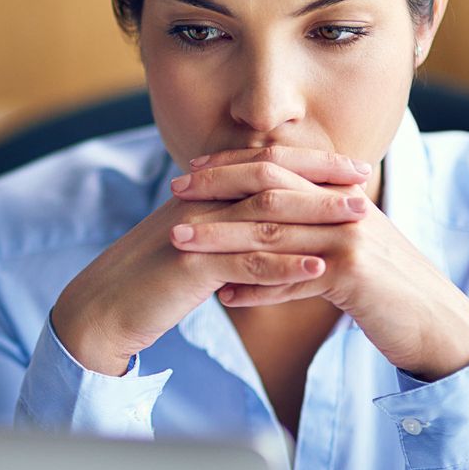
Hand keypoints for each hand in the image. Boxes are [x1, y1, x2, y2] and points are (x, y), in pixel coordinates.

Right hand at [50, 148, 371, 375]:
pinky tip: (319, 270)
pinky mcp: (190, 266)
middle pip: (269, 180)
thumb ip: (223, 226)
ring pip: (264, 216)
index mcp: (201, 193)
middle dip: (321, 179)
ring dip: (316, 216)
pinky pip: (245, 263)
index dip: (308, 162)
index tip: (351, 166)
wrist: (102, 307)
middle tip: (366, 181)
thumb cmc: (148, 280)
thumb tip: (264, 220)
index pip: (262, 164)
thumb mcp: (190, 243)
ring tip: (360, 220)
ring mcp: (195, 232)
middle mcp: (199, 203)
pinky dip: (285, 266)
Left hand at [172, 147, 468, 381]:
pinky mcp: (354, 274)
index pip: (279, 166)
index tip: (191, 171)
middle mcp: (345, 207)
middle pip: (270, 188)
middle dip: (217, 188)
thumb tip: (253, 238)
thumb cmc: (384, 289)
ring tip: (180, 242)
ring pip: (273, 232)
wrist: (437, 324)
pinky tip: (224, 297)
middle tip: (174, 192)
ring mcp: (350, 238)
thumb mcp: (342, 251)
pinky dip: (256, 288)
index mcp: (340, 194)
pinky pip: (292, 279)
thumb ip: (304, 234)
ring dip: (221, 237)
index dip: (232, 165)